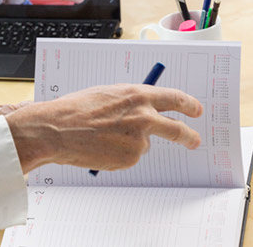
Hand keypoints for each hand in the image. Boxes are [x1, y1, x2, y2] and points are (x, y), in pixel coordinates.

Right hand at [4, 84, 202, 172]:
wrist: (57, 129)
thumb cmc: (75, 109)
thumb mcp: (106, 94)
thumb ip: (129, 101)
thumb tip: (142, 108)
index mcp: (138, 96)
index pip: (174, 99)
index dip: (189, 104)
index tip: (196, 110)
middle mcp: (144, 117)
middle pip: (177, 129)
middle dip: (188, 136)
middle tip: (193, 140)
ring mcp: (138, 140)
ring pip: (145, 143)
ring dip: (131, 142)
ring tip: (103, 136)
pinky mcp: (130, 159)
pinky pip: (130, 156)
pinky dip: (119, 153)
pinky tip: (100, 146)